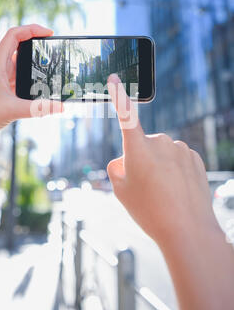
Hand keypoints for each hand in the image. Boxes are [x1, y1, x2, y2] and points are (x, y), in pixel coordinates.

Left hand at [0, 24, 62, 143]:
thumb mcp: (12, 110)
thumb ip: (38, 109)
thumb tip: (61, 107)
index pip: (15, 35)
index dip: (33, 29)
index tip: (50, 34)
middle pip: (19, 46)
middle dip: (37, 48)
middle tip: (54, 53)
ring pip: (18, 63)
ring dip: (33, 65)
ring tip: (51, 70)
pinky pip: (17, 76)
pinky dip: (28, 78)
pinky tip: (39, 87)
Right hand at [107, 74, 216, 246]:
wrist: (188, 231)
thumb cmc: (150, 211)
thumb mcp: (121, 192)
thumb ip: (116, 169)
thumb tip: (124, 160)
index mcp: (138, 148)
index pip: (126, 115)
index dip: (119, 96)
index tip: (115, 78)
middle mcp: (160, 143)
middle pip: (142, 145)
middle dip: (139, 159)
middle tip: (143, 186)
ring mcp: (180, 150)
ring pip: (161, 152)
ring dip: (158, 164)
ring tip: (162, 192)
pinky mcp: (194, 158)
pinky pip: (177, 158)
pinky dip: (174, 169)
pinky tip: (176, 189)